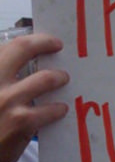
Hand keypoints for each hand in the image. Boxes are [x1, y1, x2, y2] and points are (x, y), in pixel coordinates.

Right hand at [0, 33, 68, 161]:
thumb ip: (2, 81)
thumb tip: (24, 69)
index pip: (6, 46)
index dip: (27, 39)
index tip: (39, 39)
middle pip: (21, 49)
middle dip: (42, 43)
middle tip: (55, 44)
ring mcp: (5, 100)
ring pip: (42, 79)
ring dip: (57, 77)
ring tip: (62, 78)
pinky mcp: (20, 122)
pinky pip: (48, 110)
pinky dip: (57, 108)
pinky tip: (61, 109)